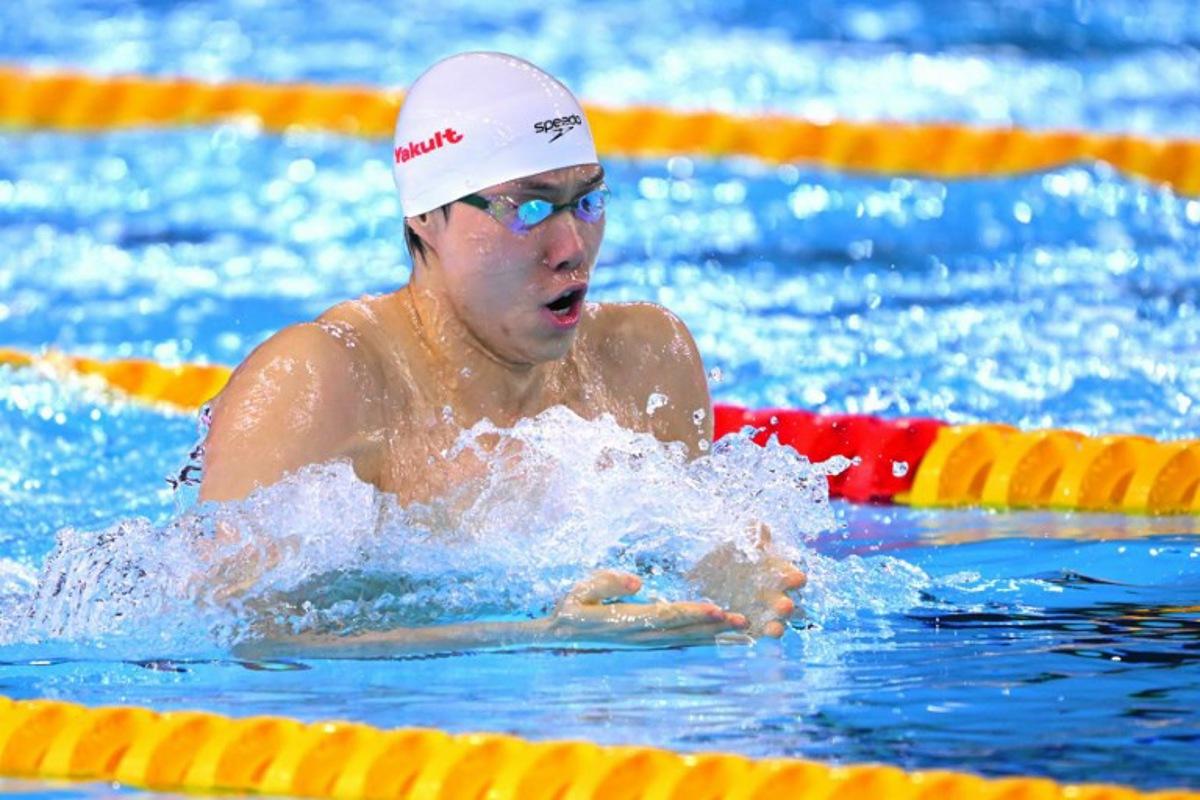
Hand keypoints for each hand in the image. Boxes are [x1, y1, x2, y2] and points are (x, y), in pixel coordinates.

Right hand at [545, 570, 748, 644]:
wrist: (560, 635)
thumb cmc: (571, 606)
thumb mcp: (581, 589)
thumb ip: (607, 583)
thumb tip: (637, 583)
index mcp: (624, 620)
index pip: (664, 616)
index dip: (691, 613)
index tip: (716, 609)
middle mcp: (639, 636)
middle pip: (683, 631)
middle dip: (714, 627)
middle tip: (743, 621)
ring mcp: (645, 643)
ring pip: (685, 640)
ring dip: (714, 636)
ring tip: (742, 630)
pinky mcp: (648, 643)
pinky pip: (680, 643)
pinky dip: (703, 641)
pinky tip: (721, 638)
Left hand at [688, 527, 806, 638]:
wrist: (703, 576)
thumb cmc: (727, 556)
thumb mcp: (735, 544)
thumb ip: (749, 535)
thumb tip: (758, 524)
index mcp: (777, 575)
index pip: (794, 577)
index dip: (795, 578)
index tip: (796, 578)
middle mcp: (774, 597)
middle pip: (788, 604)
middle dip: (787, 606)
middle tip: (785, 605)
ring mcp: (764, 615)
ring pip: (777, 625)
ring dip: (777, 626)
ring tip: (774, 629)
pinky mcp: (750, 629)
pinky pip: (755, 636)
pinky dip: (753, 636)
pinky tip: (746, 631)